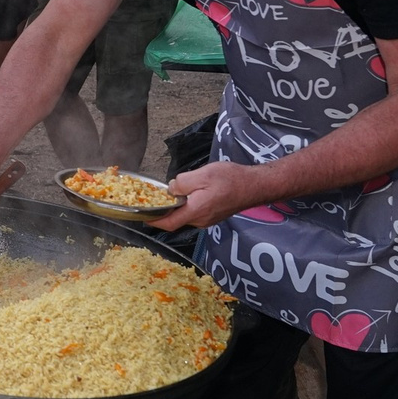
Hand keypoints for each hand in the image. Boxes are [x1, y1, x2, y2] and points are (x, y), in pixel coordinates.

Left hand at [148, 161, 266, 231]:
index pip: (168, 223)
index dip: (153, 221)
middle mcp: (201, 220)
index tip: (142, 216)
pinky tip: (190, 192)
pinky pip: (196, 212)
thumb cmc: (230, 179)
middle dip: (164, 210)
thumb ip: (182, 183)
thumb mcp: (201, 175)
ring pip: (186, 214)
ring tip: (172, 192)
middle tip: (154, 197)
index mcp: (195, 211)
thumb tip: (171, 189)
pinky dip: (188, 205)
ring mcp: (209, 219)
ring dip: (178, 206)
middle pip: (176, 219)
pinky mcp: (214, 215)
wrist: (255, 185)